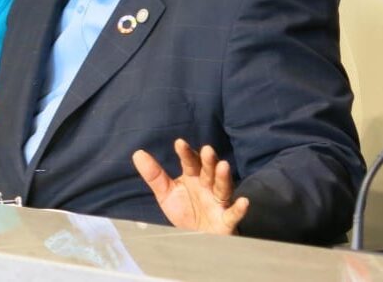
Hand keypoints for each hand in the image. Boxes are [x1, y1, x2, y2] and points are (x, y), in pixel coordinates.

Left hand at [132, 139, 248, 234]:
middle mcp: (208, 187)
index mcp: (193, 178)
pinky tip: (244, 202)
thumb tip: (137, 153)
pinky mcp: (225, 221)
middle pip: (209, 172)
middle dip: (208, 161)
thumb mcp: (166, 194)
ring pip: (222, 188)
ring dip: (224, 178)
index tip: (179, 143)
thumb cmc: (184, 212)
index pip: (190, 163)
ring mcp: (218, 203)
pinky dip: (239, 209)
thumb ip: (154, 175)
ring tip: (223, 165)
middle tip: (207, 150)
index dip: (186, 154)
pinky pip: (233, 215)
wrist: (195, 239)